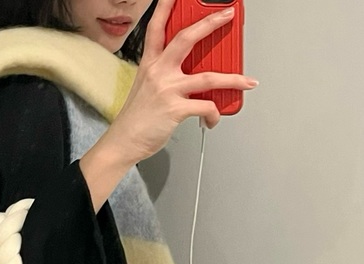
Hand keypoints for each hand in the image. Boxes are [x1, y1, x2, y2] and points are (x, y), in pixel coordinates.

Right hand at [104, 0, 258, 165]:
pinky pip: (206, 106)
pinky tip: (213, 119)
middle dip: (211, 23)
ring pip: (209, 77)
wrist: (124, 142)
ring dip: (234, 79)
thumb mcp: (144, 88)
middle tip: (227, 16)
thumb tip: (191, 76)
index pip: (157, 28)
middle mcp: (159, 72)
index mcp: (150, 65)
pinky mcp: (176, 109)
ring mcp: (168, 90)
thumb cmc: (135, 119)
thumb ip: (164, 77)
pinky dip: (214, 114)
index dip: (166, 7)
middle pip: (187, 38)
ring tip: (247, 81)